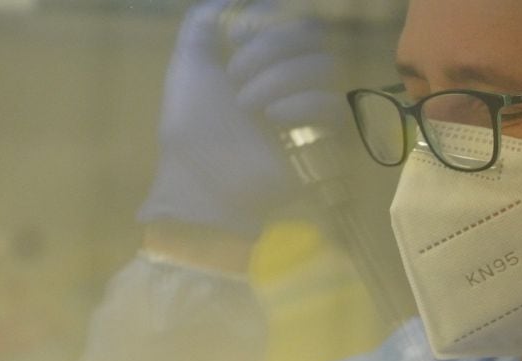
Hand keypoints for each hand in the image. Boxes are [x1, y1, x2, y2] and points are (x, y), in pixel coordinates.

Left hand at [137, 0, 344, 239]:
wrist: (197, 180)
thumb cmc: (190, 127)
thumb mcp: (188, 65)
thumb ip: (203, 24)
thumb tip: (228, 0)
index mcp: (264, 58)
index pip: (294, 17)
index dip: (270, 18)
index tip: (235, 38)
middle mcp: (292, 78)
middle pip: (313, 33)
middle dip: (270, 46)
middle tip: (235, 77)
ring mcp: (309, 109)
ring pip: (324, 64)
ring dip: (278, 78)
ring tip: (247, 105)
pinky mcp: (322, 140)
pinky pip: (333, 103)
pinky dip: (302, 103)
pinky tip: (273, 118)